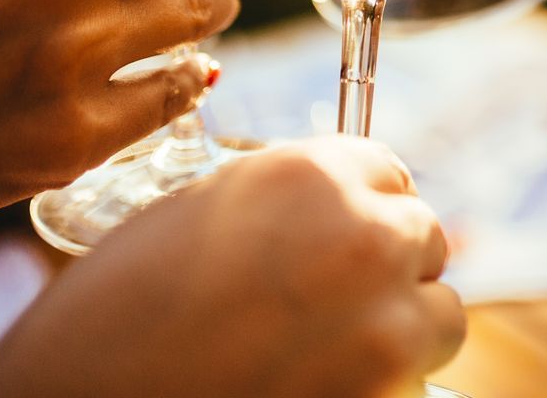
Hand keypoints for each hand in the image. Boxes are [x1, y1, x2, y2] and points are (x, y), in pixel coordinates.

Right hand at [0, 137, 465, 397]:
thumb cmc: (105, 323)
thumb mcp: (194, 216)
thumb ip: (280, 202)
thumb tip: (335, 207)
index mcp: (310, 175)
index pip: (388, 172)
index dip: (359, 207)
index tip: (337, 237)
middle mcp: (362, 236)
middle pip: (422, 236)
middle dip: (384, 266)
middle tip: (326, 303)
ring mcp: (384, 323)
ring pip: (440, 312)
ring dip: (401, 327)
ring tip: (329, 351)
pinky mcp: (387, 395)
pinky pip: (420, 380)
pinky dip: (388, 384)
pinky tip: (326, 385)